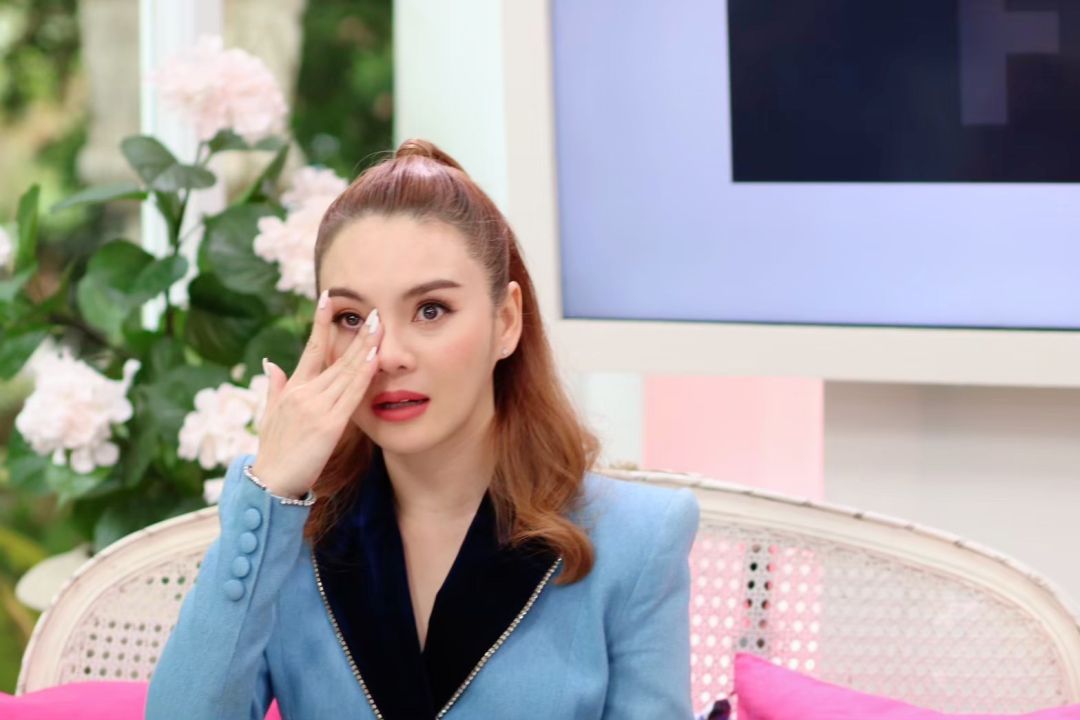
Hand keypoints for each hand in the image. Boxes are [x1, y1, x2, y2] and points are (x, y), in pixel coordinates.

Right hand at [251, 291, 382, 498]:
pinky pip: (351, 396)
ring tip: (379, 326)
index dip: (320, 323)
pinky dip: (363, 376)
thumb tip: (270, 363)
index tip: (328, 299)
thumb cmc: (273, 450)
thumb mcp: (270, 414)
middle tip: (373, 311)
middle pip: (335, 356)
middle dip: (356, 333)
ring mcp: (316, 407)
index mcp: (293, 387)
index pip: (311, 348)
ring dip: (364, 348)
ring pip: (346, 372)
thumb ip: (274, 387)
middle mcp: (304, 392)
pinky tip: (373, 359)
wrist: (271, 481)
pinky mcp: (328, 425)